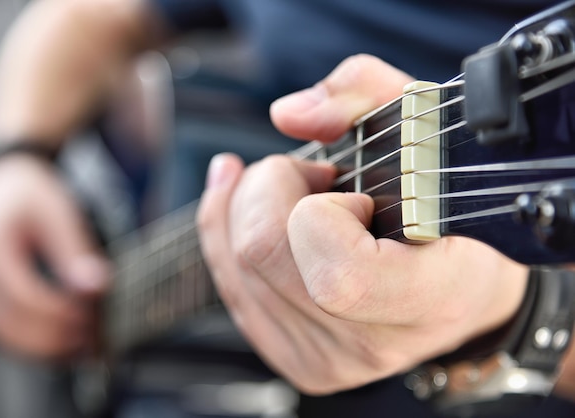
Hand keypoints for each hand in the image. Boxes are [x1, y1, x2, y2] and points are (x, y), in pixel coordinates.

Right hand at [0, 155, 110, 358]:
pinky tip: (65, 341)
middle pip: (10, 324)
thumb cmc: (31, 195)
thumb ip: (76, 252)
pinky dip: (34, 342)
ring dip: (45, 347)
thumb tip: (97, 287)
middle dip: (55, 337)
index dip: (60, 313)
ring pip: (4, 336)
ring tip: (85, 345)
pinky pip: (5, 331)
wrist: (4, 182)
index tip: (94, 317)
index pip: (24, 296)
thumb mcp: (58, 214)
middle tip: (94, 337)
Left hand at [197, 55, 528, 393]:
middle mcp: (373, 342)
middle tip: (312, 174)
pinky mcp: (293, 357)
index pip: (338, 273)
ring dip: (251, 205)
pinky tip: (256, 206)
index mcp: (430, 296)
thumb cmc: (449, 205)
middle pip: (261, 253)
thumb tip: (286, 114)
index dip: (320, 211)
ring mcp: (327, 359)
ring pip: (234, 265)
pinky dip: (229, 231)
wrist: (457, 290)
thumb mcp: (428, 125)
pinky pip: (229, 285)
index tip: (349, 190)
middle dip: (270, 186)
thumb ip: (363, 92)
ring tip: (299, 194)